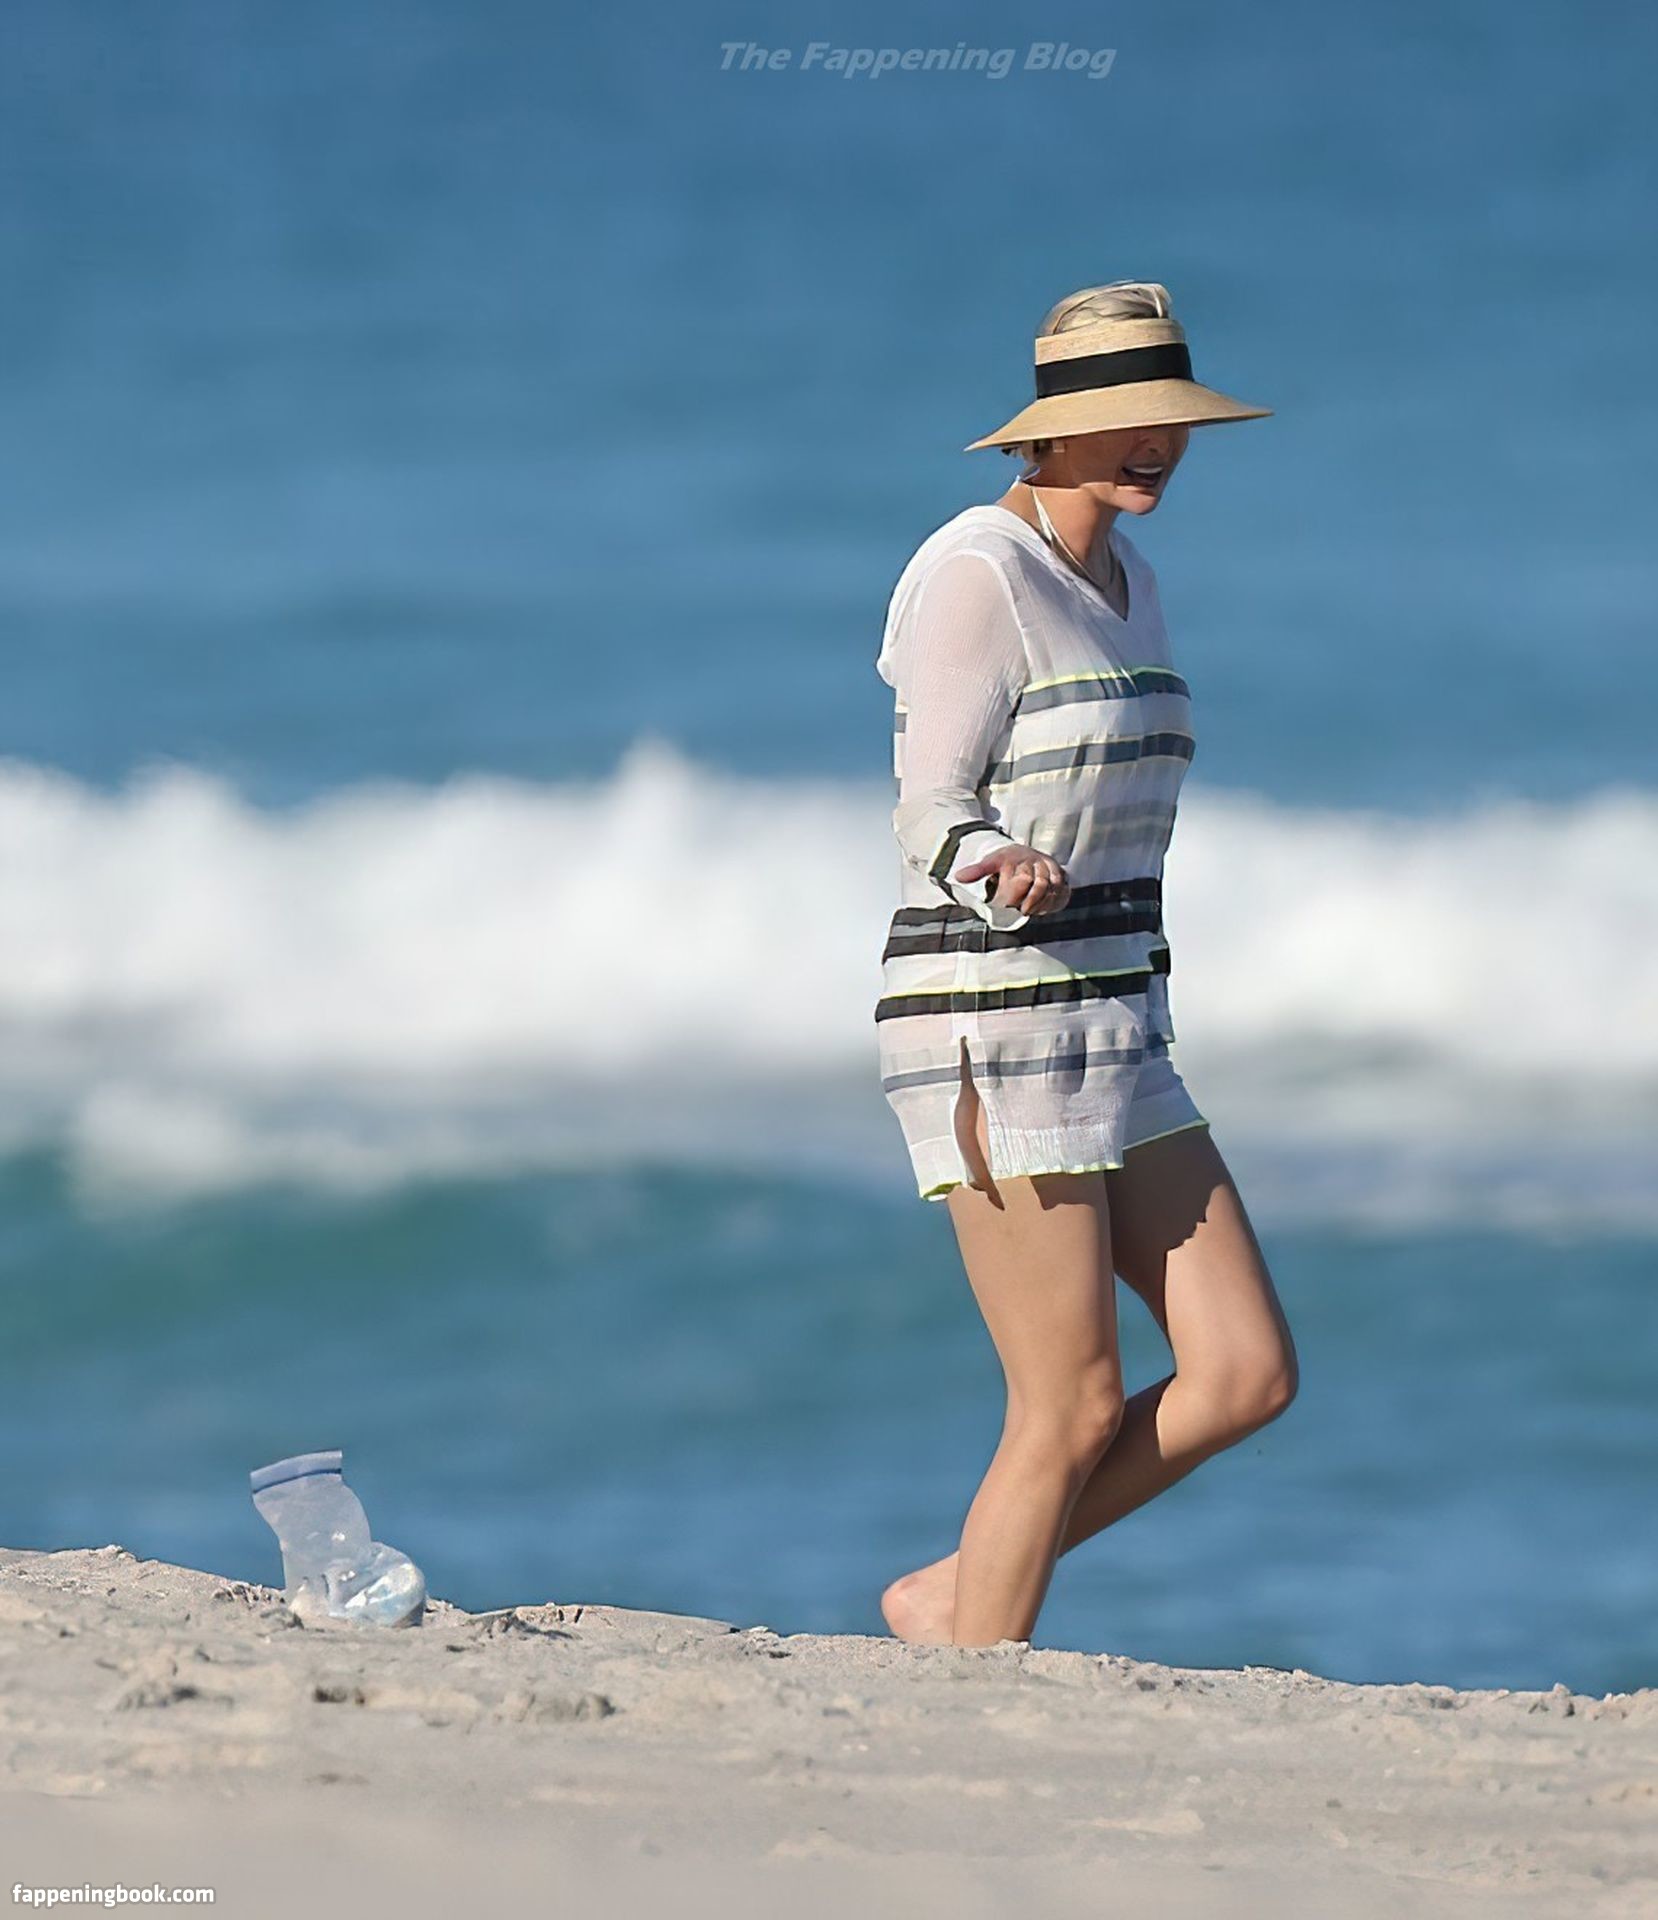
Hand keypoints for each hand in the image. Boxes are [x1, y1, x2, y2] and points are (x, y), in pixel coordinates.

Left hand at [955, 844, 1070, 917]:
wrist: (1028, 853)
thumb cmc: (1007, 861)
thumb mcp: (991, 862)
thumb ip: (977, 870)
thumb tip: (958, 877)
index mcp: (1017, 856)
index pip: (1021, 878)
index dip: (1014, 896)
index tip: (1005, 906)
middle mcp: (1036, 860)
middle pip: (1040, 884)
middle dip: (1031, 900)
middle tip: (1021, 912)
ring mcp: (1050, 867)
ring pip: (1052, 888)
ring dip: (1042, 903)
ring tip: (1029, 912)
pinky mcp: (1061, 875)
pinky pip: (1062, 891)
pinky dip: (1053, 902)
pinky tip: (1043, 910)